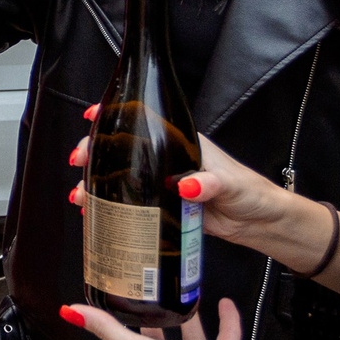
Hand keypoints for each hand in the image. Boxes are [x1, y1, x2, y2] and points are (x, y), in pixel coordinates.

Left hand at [58, 298, 280, 339]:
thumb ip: (107, 328)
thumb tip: (68, 311)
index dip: (109, 323)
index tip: (103, 301)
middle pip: (153, 337)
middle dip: (147, 318)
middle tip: (146, 292)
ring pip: (189, 335)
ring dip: (186, 316)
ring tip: (184, 293)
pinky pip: (225, 336)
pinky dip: (226, 319)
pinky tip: (224, 302)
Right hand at [70, 122, 339, 295]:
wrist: (261, 223)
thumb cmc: (251, 193)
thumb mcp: (230, 184)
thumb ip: (209, 183)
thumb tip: (185, 185)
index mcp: (182, 143)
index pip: (143, 121)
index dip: (114, 116)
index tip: (92, 116)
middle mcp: (168, 159)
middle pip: (123, 150)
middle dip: (95, 152)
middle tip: (78, 161)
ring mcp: (163, 184)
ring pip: (122, 178)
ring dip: (97, 184)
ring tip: (80, 195)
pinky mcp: (164, 209)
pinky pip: (132, 205)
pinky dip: (111, 207)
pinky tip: (94, 214)